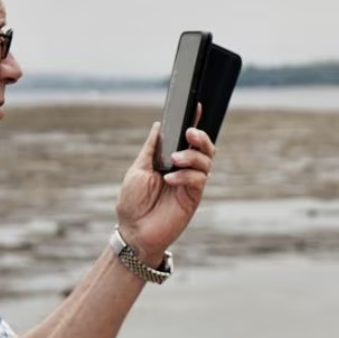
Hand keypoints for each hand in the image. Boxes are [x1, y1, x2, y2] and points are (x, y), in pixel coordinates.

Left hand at [115, 122, 214, 261]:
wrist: (134, 231)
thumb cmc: (132, 203)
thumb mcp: (138, 169)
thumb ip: (152, 148)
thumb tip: (158, 125)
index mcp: (170, 160)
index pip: (186, 139)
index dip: (193, 122)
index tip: (195, 106)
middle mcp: (184, 170)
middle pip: (204, 147)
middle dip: (200, 137)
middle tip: (189, 134)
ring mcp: (190, 184)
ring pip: (206, 161)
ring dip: (192, 156)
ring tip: (175, 159)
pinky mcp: (193, 197)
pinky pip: (199, 180)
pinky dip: (186, 175)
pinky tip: (171, 179)